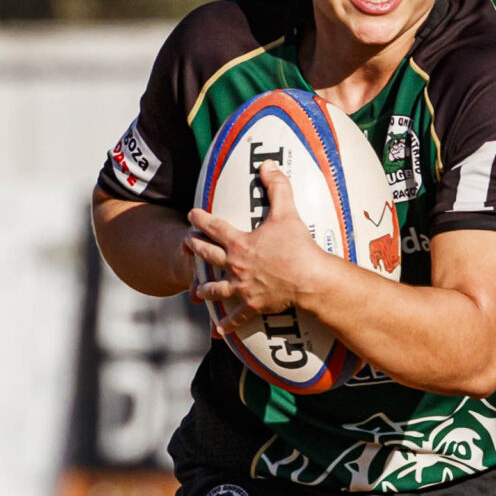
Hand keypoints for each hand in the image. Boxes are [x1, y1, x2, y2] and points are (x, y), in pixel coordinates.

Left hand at [186, 164, 324, 328]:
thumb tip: (268, 164)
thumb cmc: (298, 246)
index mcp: (239, 243)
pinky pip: (237, 317)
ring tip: (196, 292)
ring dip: (204, 290)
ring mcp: (242, 287)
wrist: (309, 279)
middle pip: (208, 257)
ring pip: (216, 289)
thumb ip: (277, 187)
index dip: (200, 219)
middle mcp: (235, 265)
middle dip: (196, 249)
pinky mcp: (253, 305)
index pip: (214, 227)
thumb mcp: (286, 212)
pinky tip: (218, 331)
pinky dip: (227, 324)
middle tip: (187, 245)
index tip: (191, 214)